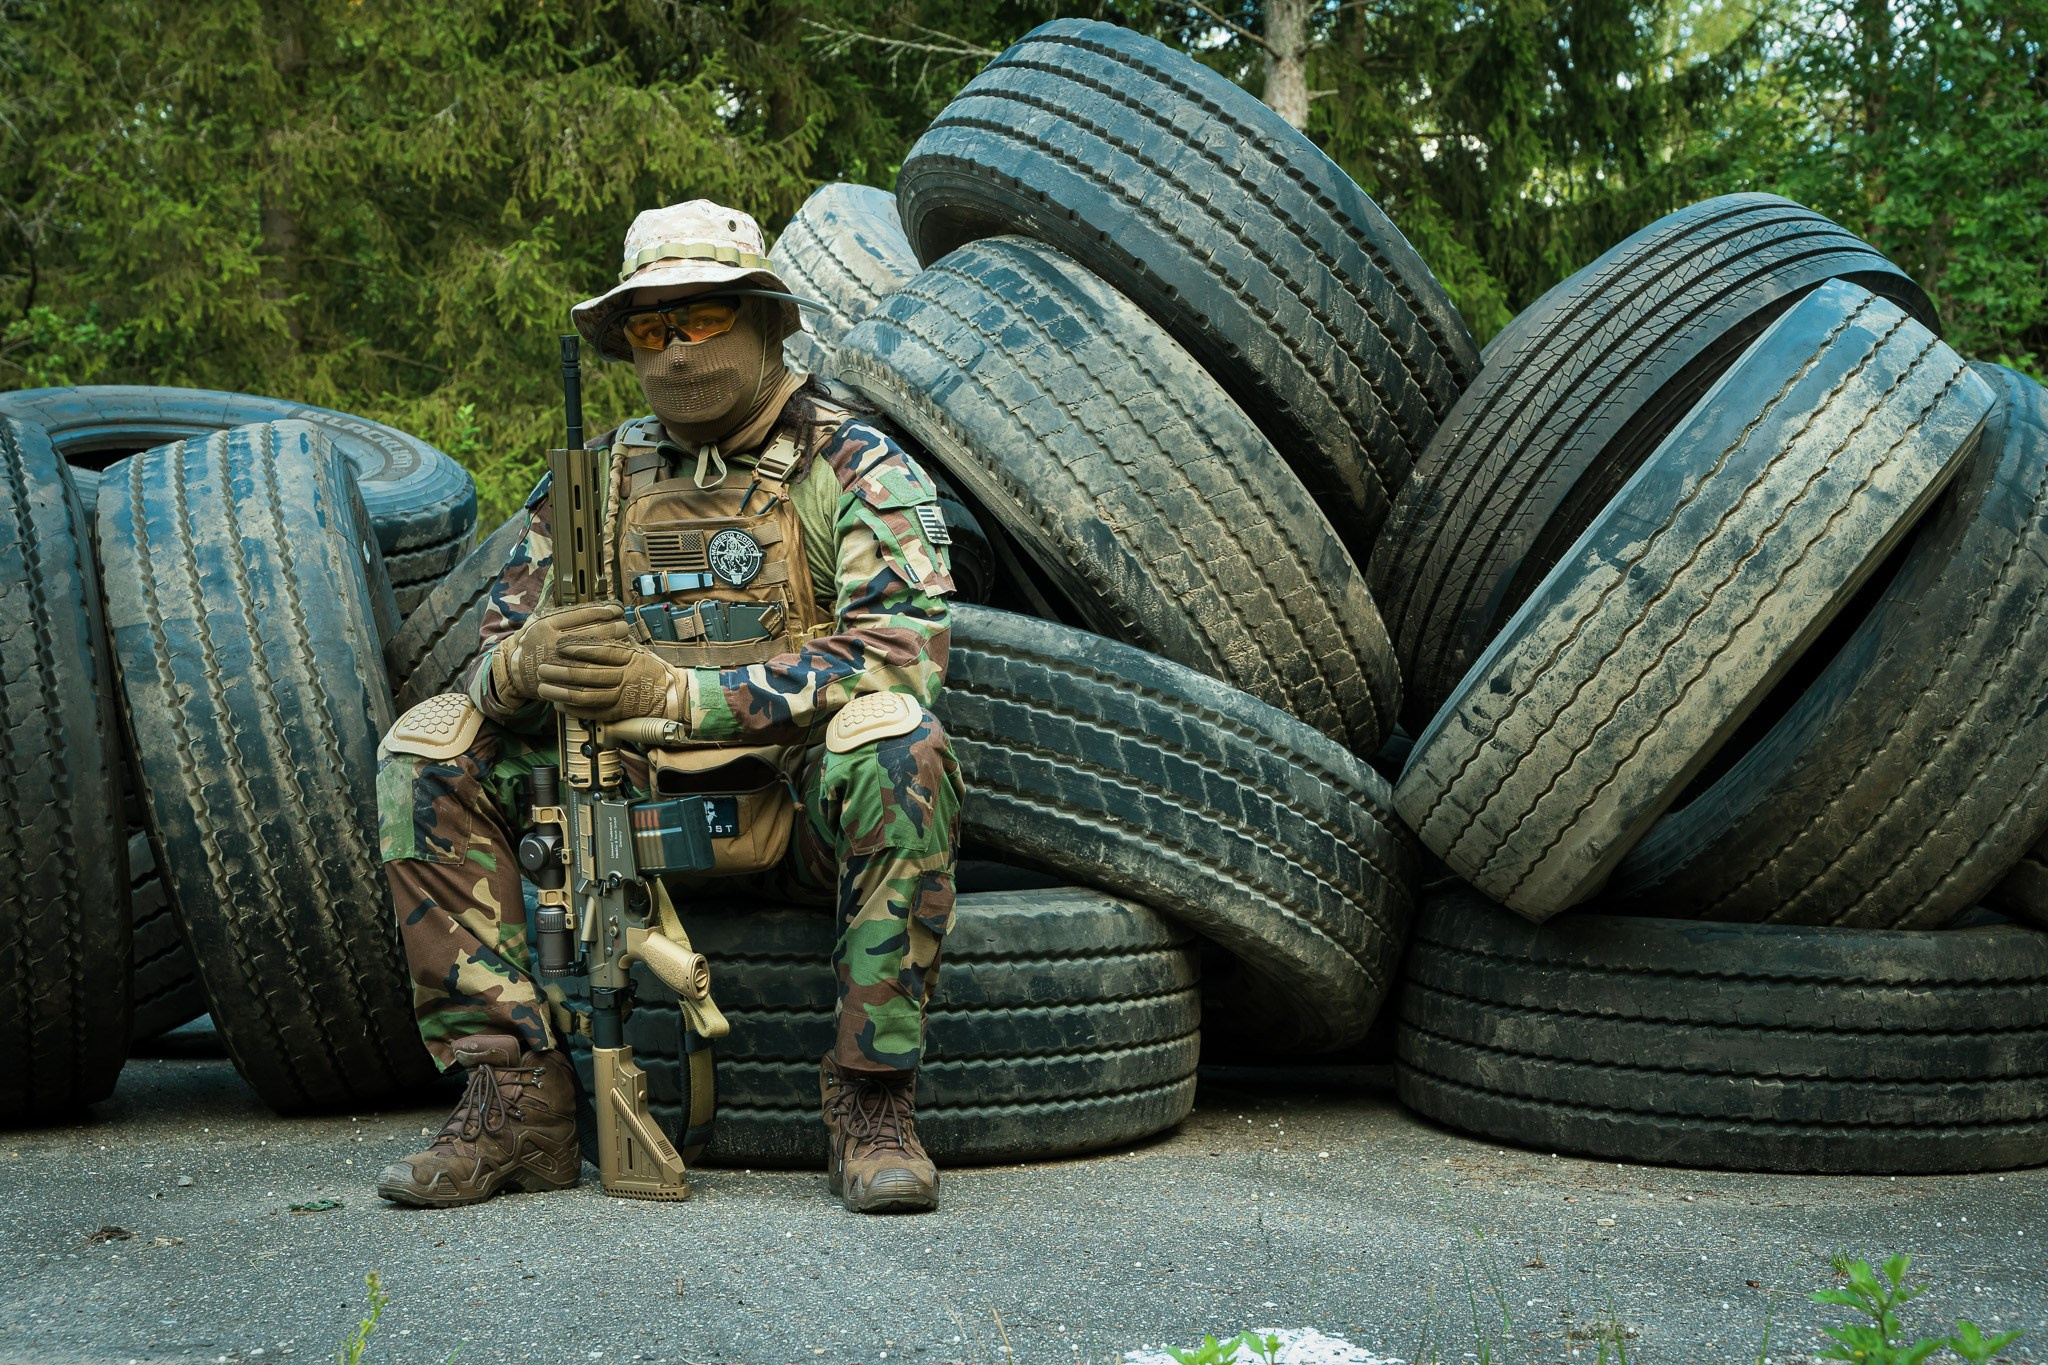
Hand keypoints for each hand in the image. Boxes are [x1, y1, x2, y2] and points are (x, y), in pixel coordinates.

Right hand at [490, 601, 627, 702]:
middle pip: (593, 632)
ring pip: (596, 651)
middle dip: (614, 627)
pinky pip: (592, 667)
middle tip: (623, 623)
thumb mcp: (535, 619)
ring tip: (623, 637)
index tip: (616, 609)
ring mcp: (561, 661)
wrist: (513, 670)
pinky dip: (606, 660)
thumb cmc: (529, 641)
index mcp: (547, 625)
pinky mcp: (565, 677)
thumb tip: (558, 580)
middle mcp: (554, 642)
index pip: (582, 615)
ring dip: (614, 643)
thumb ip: (550, 602)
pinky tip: (616, 654)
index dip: (604, 611)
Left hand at [536, 638, 679, 720]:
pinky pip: (590, 711)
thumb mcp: (638, 650)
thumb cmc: (651, 670)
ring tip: (544, 687)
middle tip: (543, 668)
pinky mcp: (616, 713)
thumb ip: (617, 642)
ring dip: (561, 691)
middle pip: (587, 674)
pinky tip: (558, 703)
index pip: (601, 651)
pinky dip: (571, 708)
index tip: (559, 645)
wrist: (669, 695)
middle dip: (561, 671)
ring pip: (585, 695)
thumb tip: (594, 626)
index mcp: (629, 659)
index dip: (578, 648)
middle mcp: (624, 678)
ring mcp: (619, 697)